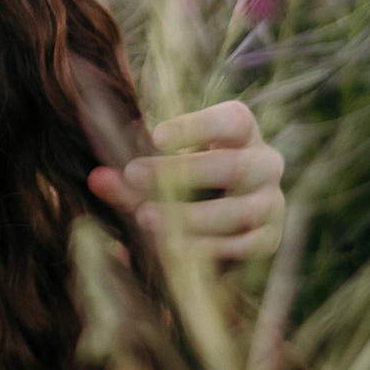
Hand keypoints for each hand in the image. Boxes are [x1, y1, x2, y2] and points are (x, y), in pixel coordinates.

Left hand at [87, 99, 284, 260]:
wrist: (217, 225)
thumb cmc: (185, 182)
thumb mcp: (159, 173)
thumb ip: (131, 177)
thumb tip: (98, 179)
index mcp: (242, 133)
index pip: (233, 120)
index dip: (196, 127)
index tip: (154, 136)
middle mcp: (266, 163)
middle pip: (234, 166)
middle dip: (182, 172)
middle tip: (133, 175)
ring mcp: (272, 202)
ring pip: (240, 210)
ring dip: (191, 216)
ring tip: (146, 218)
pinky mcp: (269, 238)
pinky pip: (244, 245)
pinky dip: (208, 247)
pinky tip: (174, 248)